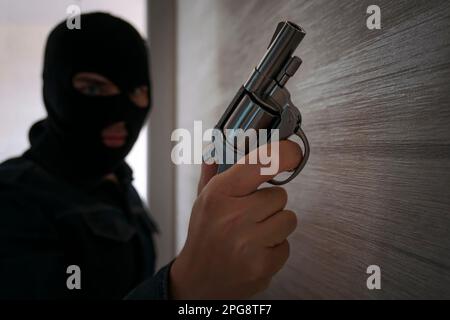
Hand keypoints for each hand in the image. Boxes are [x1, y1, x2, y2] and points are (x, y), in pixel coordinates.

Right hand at [170, 140, 301, 298]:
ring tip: (253, 232)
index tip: (294, 151)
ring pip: (288, 219)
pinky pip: (287, 244)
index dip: (285, 153)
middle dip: (269, 203)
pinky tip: (256, 249)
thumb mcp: (202, 199)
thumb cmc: (204, 236)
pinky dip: (275, 247)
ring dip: (275, 224)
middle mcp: (234, 216)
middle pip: (280, 195)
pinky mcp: (263, 265)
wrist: (198, 280)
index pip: (262, 163)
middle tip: (250, 213)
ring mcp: (249, 243)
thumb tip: (216, 148)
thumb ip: (212, 172)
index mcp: (219, 194)